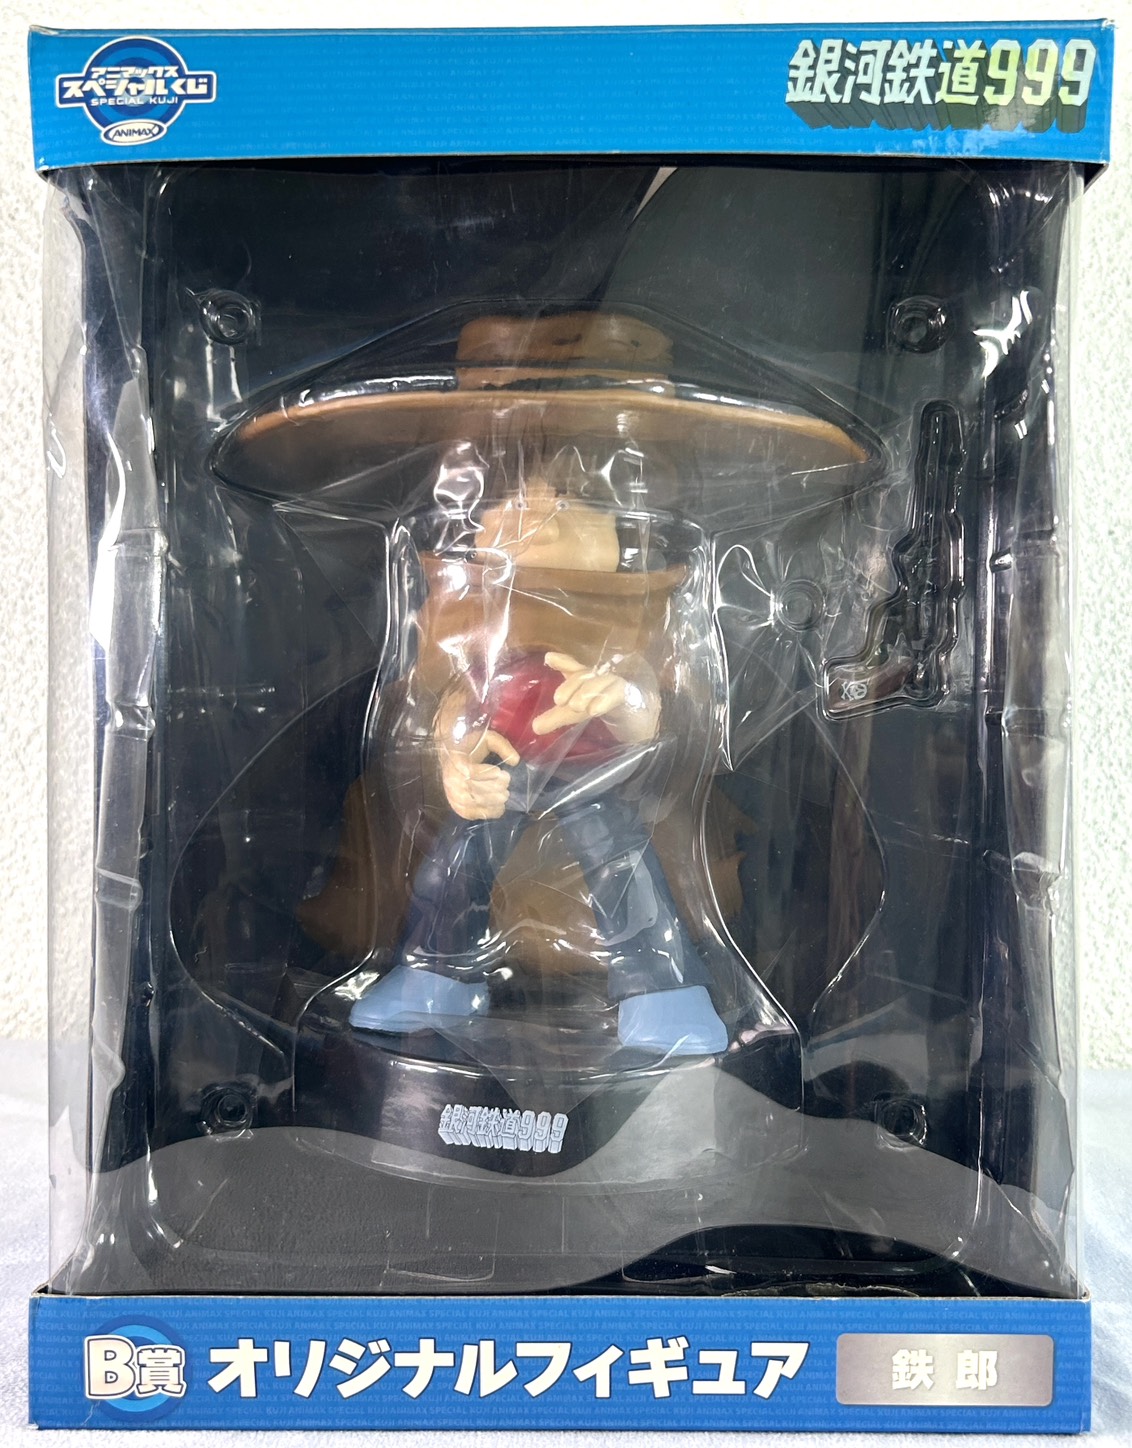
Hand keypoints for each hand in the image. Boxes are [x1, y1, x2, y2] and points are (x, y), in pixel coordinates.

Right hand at [439, 728, 518, 819]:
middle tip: (506, 788)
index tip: (501, 772)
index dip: (486, 774)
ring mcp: (451, 793)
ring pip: (471, 802)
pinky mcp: (455, 804)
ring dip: (491, 802)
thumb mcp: (487, 738)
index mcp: (456, 761)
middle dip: (493, 789)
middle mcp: (450, 779)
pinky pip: (468, 813)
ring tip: (504, 797)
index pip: (469, 771)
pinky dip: (485, 813)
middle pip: (471, 789)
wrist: (452, 755)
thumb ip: (502, 746)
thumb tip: (515, 761)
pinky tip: (498, 808)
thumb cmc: (472, 746)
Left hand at [532, 652, 659, 744]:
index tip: (549, 658)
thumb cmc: (605, 708)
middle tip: (558, 700)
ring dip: (587, 692)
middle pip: (585, 675)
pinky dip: (605, 700)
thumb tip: (534, 727)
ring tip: (574, 706)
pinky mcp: (631, 694)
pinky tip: (594, 710)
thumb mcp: (577, 714)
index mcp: (587, 679)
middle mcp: (601, 677)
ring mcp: (617, 684)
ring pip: (601, 682)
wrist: (640, 719)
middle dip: (571, 686)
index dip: (563, 661)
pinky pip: (617, 693)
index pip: (574, 667)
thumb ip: (557, 717)